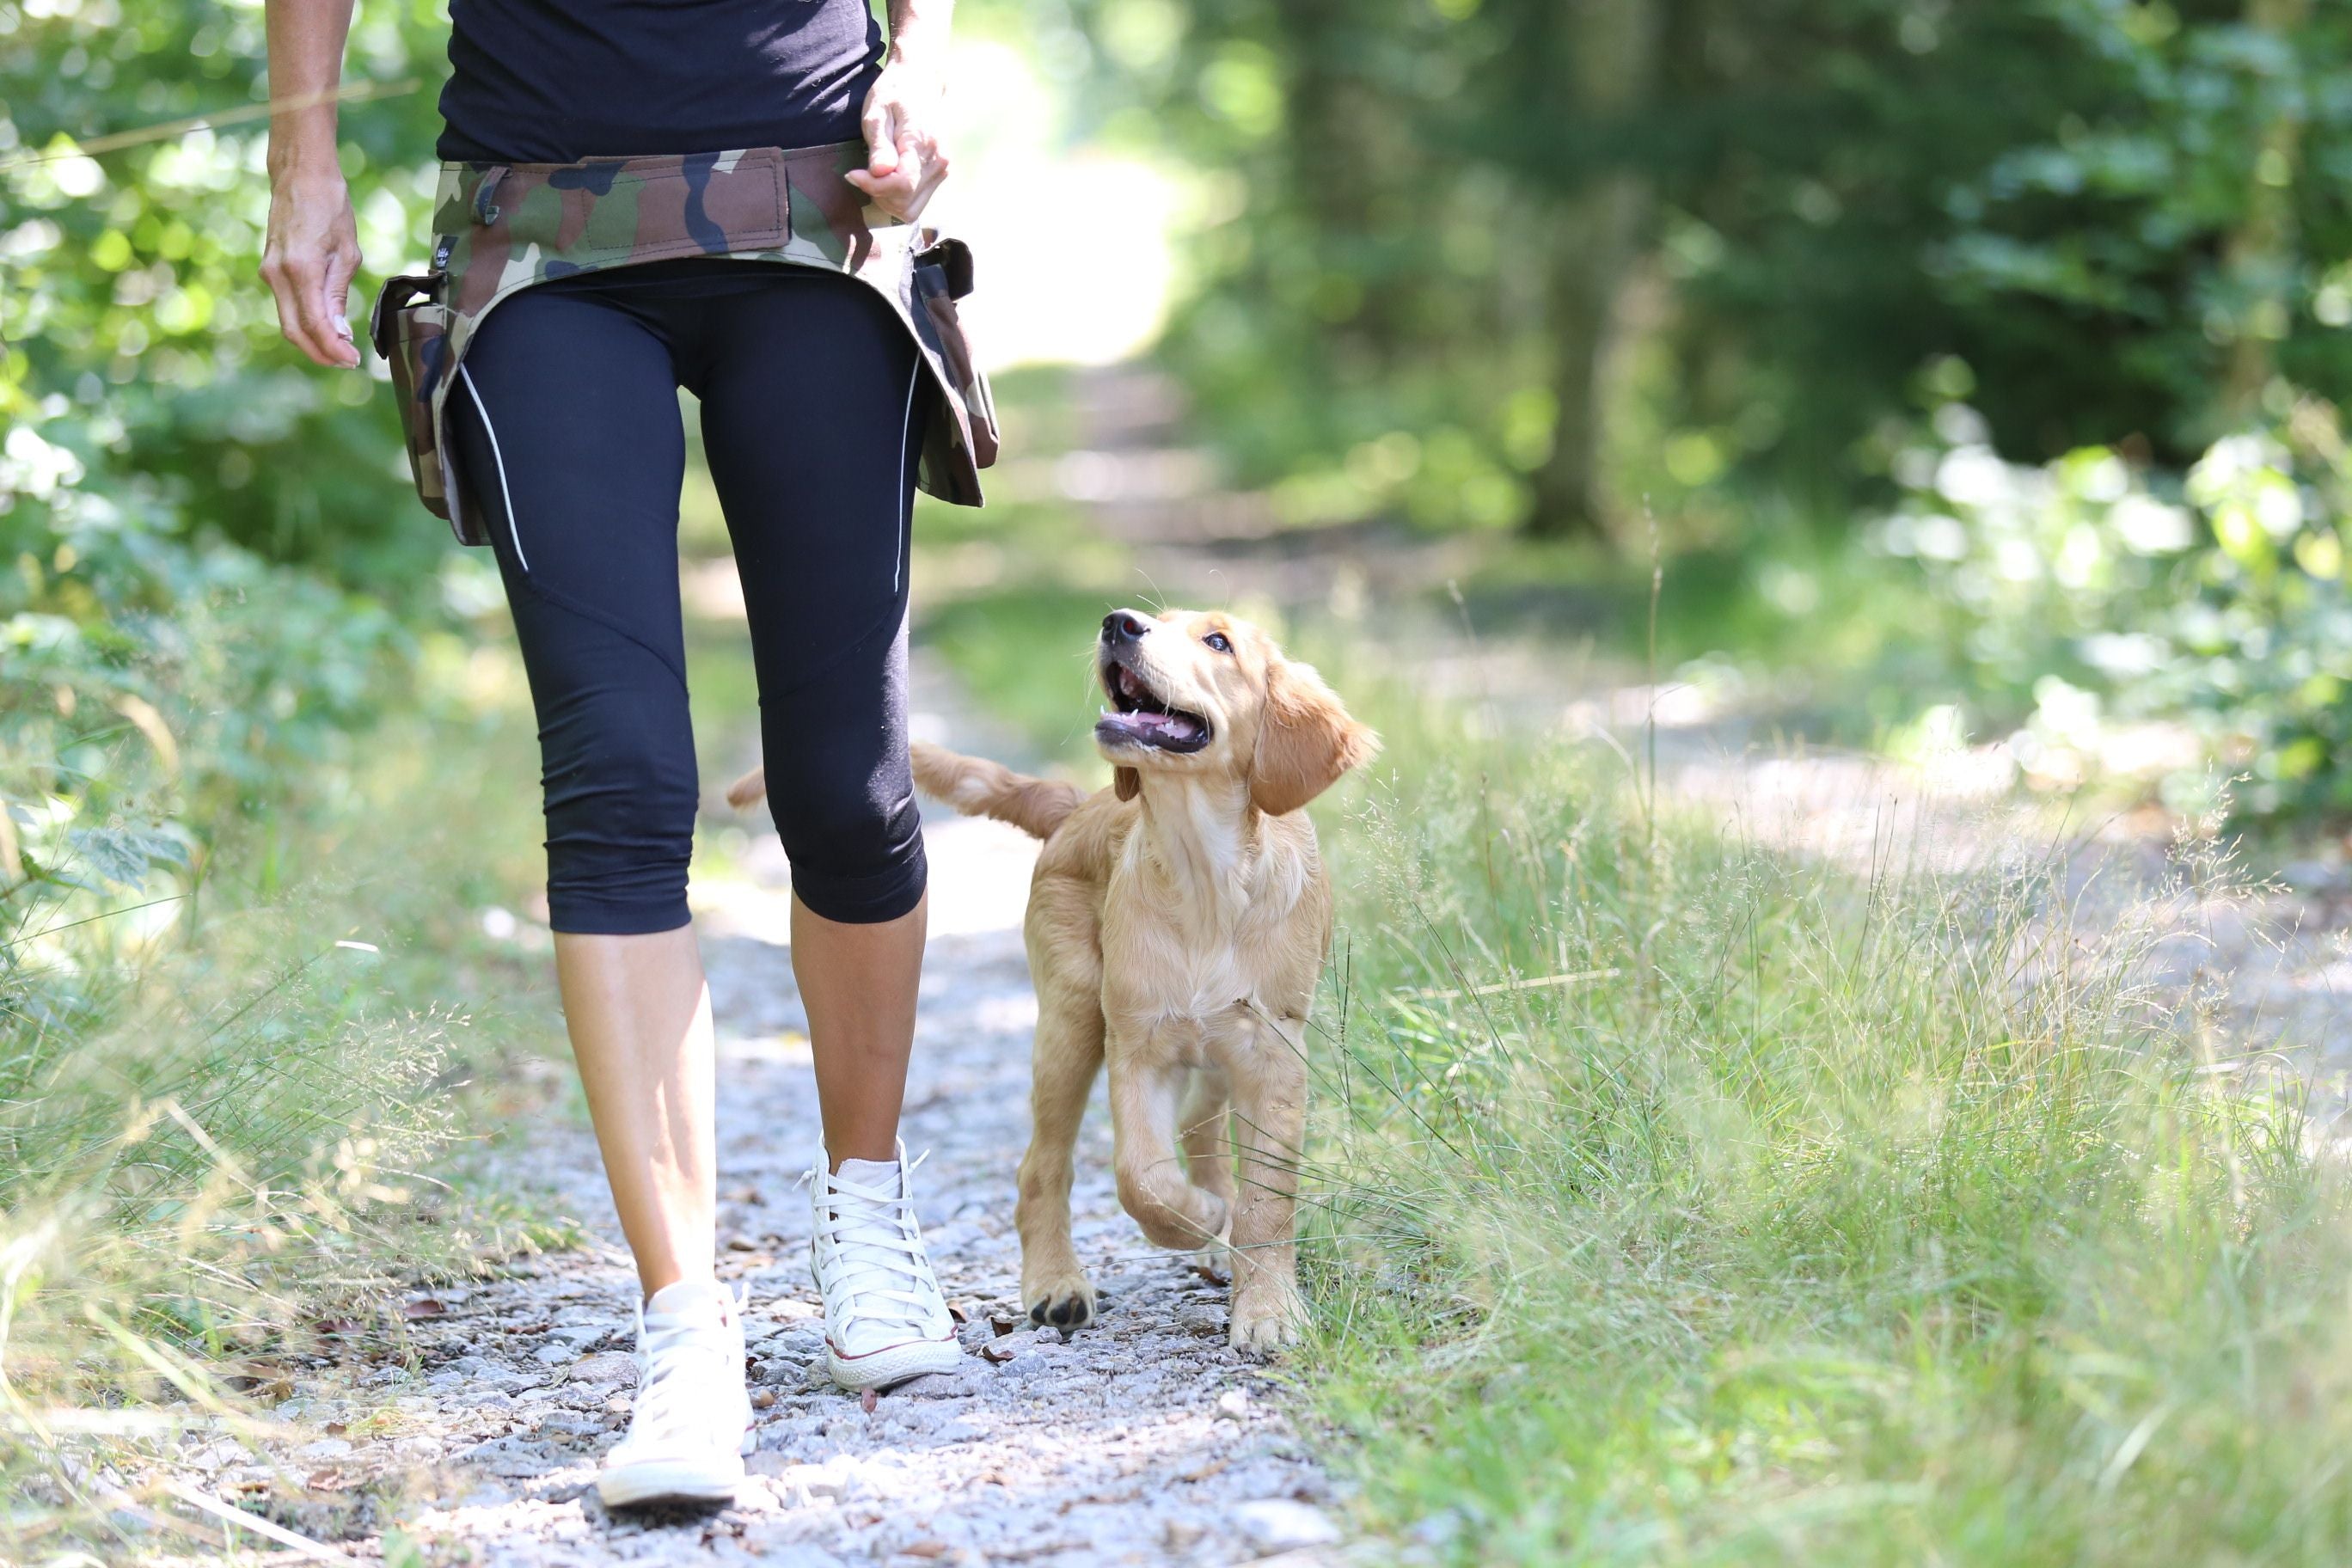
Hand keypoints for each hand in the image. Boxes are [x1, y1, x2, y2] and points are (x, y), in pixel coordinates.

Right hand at [261, 168, 361, 367]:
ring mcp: (269, 272)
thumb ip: (338, 294)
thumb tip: (339, 331)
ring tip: (341, 351)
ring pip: (287, 321)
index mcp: (300, 269)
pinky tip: (326, 328)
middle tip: (347, 362)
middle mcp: (278, 274)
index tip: (352, 360)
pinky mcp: (270, 270)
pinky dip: (304, 323)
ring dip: (312, 341)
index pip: (314, 324)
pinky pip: (286, 306)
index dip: (333, 348)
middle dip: (320, 353)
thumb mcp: (346, 252)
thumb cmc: (330, 208)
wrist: (299, 176)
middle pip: (294, 331)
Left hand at [846, 56, 950, 221]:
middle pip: (905, 203)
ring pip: (910, 209)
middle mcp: (938, 162)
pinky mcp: (940, 175)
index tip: (852, 174)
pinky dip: (897, 198)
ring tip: (874, 176)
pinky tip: (886, 178)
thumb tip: (880, 173)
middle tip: (862, 173)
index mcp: (921, 144)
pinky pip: (916, 203)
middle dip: (878, 195)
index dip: (873, 187)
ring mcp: (942, 170)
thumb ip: (879, 144)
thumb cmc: (893, 93)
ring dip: (887, 200)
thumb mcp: (877, 112)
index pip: (901, 184)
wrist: (921, 81)